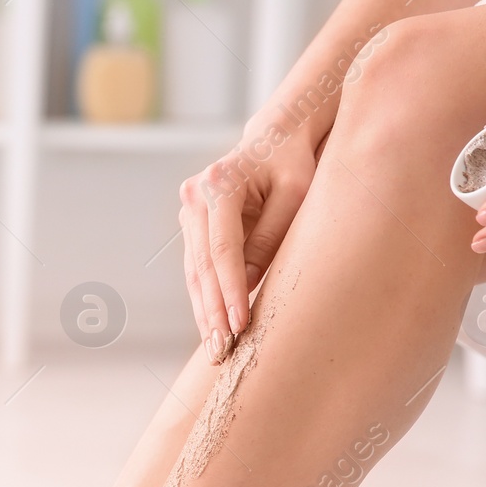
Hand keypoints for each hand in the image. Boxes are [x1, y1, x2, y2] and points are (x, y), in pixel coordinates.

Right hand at [179, 115, 317, 363]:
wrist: (276, 137)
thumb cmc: (294, 162)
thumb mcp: (295, 196)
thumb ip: (271, 237)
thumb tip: (248, 285)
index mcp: (220, 183)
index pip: (223, 249)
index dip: (231, 290)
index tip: (239, 324)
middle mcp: (195, 196)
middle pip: (202, 265)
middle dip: (212, 311)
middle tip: (222, 349)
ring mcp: (189, 211)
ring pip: (194, 272)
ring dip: (205, 311)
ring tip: (215, 347)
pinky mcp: (193, 225)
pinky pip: (197, 268)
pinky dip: (206, 297)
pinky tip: (213, 326)